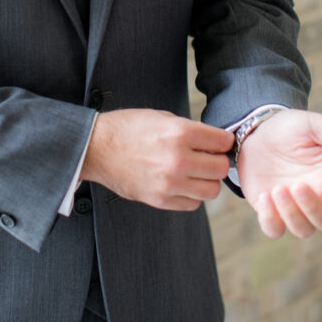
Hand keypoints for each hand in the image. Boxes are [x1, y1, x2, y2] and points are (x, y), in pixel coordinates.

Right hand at [81, 109, 233, 210]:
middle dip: (217, 161)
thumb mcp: (163, 117)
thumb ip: (191, 131)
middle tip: (208, 157)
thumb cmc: (128, 128)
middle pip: (220, 168)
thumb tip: (215, 143)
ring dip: (207, 180)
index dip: (224, 141)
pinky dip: (192, 194)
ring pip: (211, 190)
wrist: (97, 148)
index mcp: (180, 133)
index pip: (223, 142)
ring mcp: (169, 183)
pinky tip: (181, 182)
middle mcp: (178, 159)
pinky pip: (193, 204)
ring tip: (195, 171)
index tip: (220, 142)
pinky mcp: (160, 200)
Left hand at [237, 109, 321, 238]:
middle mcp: (318, 196)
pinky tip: (264, 197)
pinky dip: (270, 219)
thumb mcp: (314, 126)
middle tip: (297, 185)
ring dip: (290, 213)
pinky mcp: (271, 211)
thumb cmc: (290, 127)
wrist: (255, 130)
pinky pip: (275, 230)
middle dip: (313, 209)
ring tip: (277, 189)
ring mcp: (294, 207)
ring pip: (303, 230)